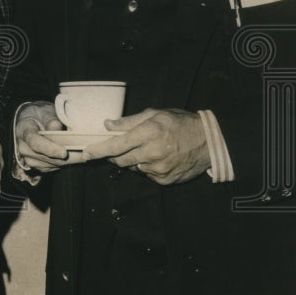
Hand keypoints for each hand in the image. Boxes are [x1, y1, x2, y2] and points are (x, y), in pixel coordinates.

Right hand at [14, 101, 86, 172]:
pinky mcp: (39, 167)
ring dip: (71, 159)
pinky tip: (75, 153)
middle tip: (87, 152)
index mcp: (24, 131)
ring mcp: (30, 160)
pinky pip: (57, 167)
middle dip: (69, 156)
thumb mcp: (45, 111)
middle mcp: (24, 148)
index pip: (35, 143)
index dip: (50, 149)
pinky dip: (67, 161)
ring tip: (84, 151)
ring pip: (55, 164)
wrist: (32, 122)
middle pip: (48, 158)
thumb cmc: (40, 115)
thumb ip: (50, 119)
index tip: (64, 153)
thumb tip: (56, 128)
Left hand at [82, 108, 210, 184]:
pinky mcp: (165, 180)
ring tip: (147, 148)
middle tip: (115, 149)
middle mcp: (153, 153)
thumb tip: (108, 125)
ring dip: (133, 160)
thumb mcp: (156, 114)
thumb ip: (130, 121)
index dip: (99, 150)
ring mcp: (159, 169)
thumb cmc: (181, 123)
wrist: (209, 142)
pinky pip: (146, 175)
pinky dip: (146, 167)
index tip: (86, 153)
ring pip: (133, 168)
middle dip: (113, 156)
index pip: (117, 145)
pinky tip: (158, 158)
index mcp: (149, 133)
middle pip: (121, 160)